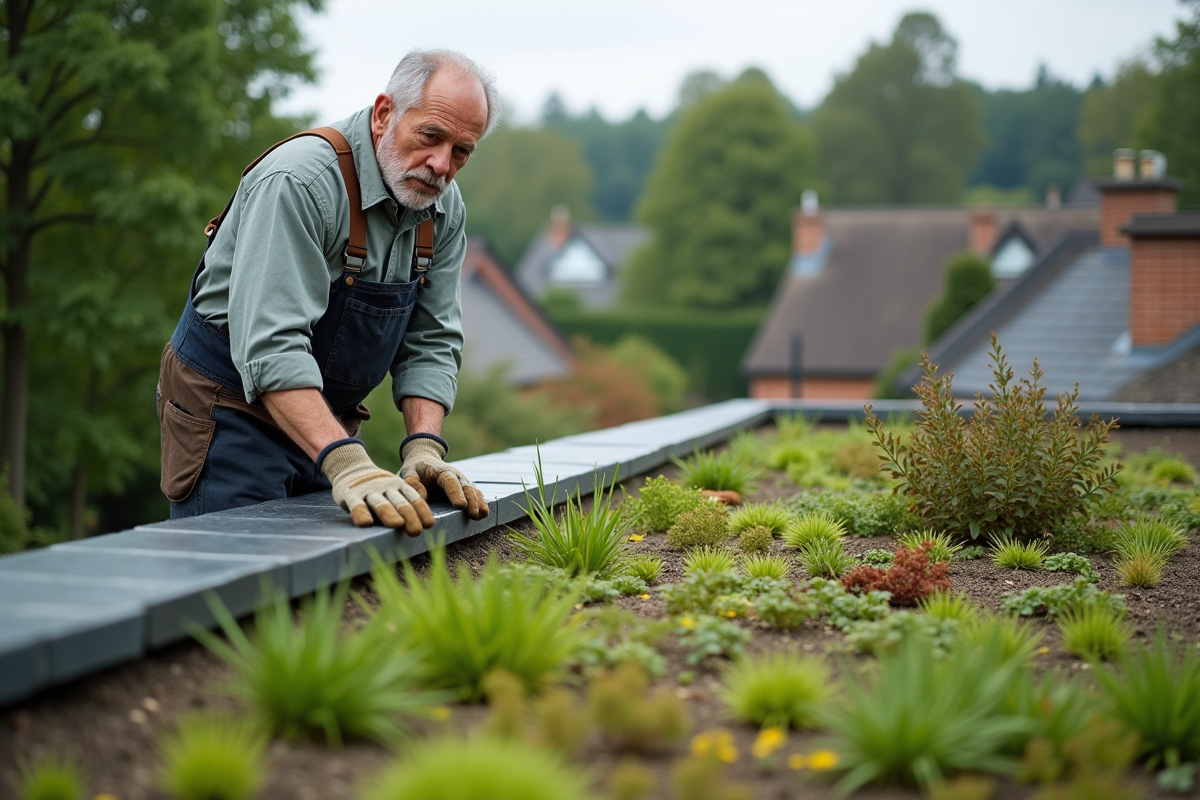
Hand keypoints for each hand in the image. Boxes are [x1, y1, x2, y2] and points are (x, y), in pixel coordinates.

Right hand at [319, 440, 433, 534]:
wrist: (351, 469)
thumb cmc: (378, 488)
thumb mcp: (394, 490)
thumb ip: (406, 502)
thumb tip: (427, 523)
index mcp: (399, 485)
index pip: (413, 498)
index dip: (422, 511)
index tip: (429, 525)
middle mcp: (385, 487)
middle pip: (400, 502)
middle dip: (410, 516)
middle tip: (416, 531)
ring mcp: (368, 490)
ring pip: (380, 503)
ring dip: (389, 514)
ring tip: (398, 524)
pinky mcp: (350, 495)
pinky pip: (356, 505)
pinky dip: (361, 514)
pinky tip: (366, 523)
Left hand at [399, 435, 488, 520]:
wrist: (424, 459)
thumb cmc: (415, 469)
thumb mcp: (408, 472)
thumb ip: (412, 482)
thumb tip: (423, 496)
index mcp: (441, 471)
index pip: (450, 481)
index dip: (456, 493)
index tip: (460, 505)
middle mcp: (455, 475)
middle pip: (465, 486)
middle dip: (471, 500)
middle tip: (473, 514)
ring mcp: (461, 481)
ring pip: (472, 490)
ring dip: (478, 502)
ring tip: (482, 515)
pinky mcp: (464, 488)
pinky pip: (475, 494)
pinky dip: (480, 502)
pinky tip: (484, 513)